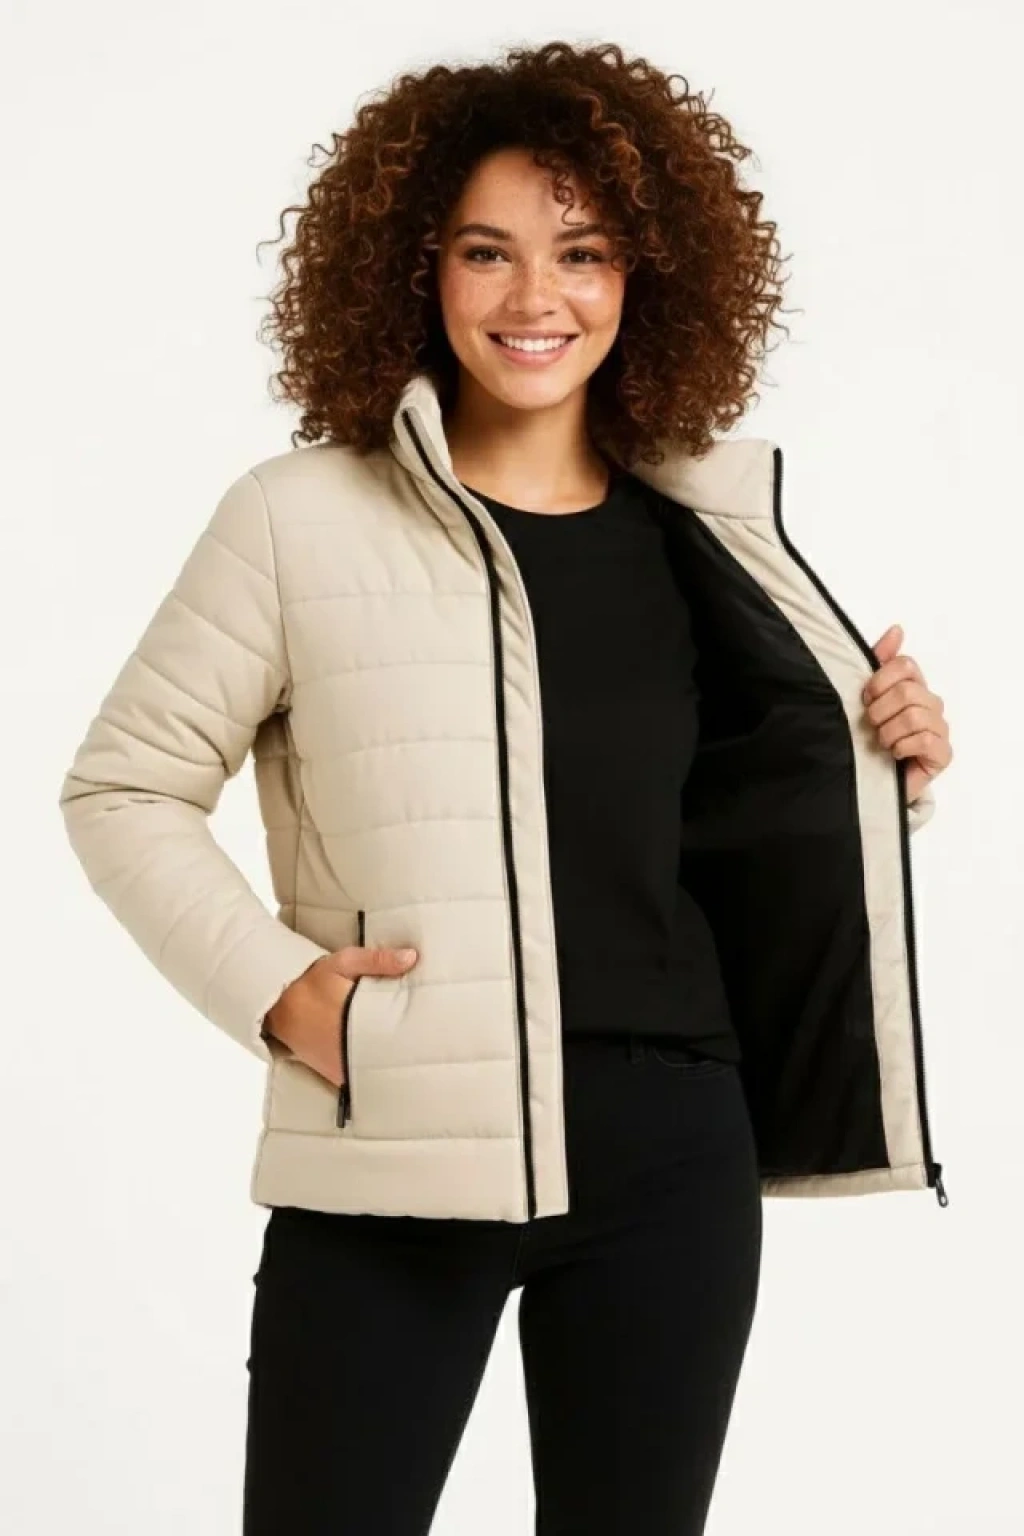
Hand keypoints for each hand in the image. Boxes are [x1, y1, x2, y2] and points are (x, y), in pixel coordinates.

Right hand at [264, 943, 418, 1085]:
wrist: (277, 1002)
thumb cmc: (313, 980)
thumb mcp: (344, 962)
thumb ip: (378, 961)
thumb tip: (412, 958)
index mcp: (355, 1020)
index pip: (394, 1037)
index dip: (416, 1038)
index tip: (432, 1035)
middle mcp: (347, 1049)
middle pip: (388, 1059)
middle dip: (407, 1053)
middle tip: (428, 1046)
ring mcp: (339, 1066)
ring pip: (374, 1073)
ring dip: (389, 1065)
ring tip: (413, 1059)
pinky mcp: (332, 1074)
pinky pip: (358, 1079)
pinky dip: (372, 1075)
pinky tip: (385, 1067)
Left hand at [862, 624, 952, 805]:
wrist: (872, 779)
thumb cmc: (869, 736)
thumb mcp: (867, 697)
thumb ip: (878, 661)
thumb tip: (896, 629)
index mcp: (914, 686)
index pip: (905, 665)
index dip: (879, 682)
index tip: (865, 699)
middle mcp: (930, 703)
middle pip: (907, 692)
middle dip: (879, 711)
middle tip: (871, 725)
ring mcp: (940, 728)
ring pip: (914, 716)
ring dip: (888, 732)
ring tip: (881, 742)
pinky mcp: (943, 753)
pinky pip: (925, 739)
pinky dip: (902, 747)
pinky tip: (894, 754)